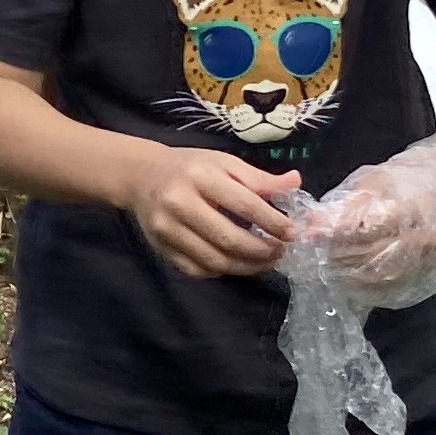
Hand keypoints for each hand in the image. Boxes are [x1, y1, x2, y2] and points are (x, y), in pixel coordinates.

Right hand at [125, 145, 298, 278]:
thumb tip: (295, 182)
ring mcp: (167, 230)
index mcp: (199, 176)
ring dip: (246, 267)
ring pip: (214, 260)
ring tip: (265, 261)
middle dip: (262, 251)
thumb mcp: (223, 163)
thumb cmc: (189, 167)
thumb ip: (258, 178)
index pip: (244, 204)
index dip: (272, 222)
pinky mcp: (161, 249)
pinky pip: (198, 270)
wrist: (140, 176)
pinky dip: (222, 271)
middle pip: (229, 238)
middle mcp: (179, 203)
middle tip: (280, 251)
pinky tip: (236, 263)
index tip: (291, 233)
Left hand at [291, 120, 435, 305]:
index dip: (331, 235)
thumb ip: (345, 205)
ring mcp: (430, 258)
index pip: (362, 228)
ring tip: (328, 266)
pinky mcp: (432, 273)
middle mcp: (422, 237)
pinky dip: (367, 288)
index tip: (308, 236)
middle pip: (369, 258)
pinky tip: (351, 279)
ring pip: (380, 278)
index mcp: (408, 207)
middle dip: (335, 258)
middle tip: (313, 255)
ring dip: (348, 276)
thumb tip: (313, 224)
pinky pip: (394, 289)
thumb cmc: (412, 177)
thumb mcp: (375, 180)